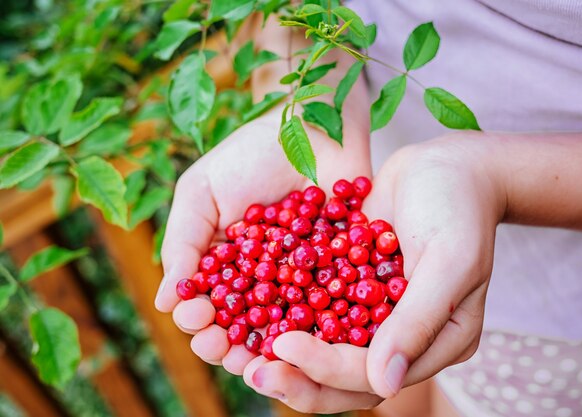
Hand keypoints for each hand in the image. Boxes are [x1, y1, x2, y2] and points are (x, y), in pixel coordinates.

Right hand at [154, 109, 369, 374]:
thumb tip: (164, 302)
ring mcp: (302, 281)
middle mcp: (261, 281)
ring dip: (271, 351)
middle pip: (243, 328)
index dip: (197, 320)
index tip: (197, 316)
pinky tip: (310, 340)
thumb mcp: (202, 192)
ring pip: (285, 331)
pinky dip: (321, 329)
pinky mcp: (341, 274)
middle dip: (229, 346)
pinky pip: (332, 309)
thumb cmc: (251, 154)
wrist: (312, 125)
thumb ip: (183, 243)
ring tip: (261, 359)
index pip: (206, 307)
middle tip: (223, 349)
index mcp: (224, 266)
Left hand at [241, 133, 505, 410]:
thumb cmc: (459, 207)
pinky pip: (319, 309)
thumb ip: (418, 320)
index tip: (282, 346)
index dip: (327, 367)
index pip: (374, 373)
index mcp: (437, 343)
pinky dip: (288, 312)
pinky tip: (251, 309)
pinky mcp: (355, 286)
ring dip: (287, 355)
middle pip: (346, 376)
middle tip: (252, 371)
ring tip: (241, 354)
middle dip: (299, 378)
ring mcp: (377, 313)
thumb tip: (385, 385)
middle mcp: (405, 337)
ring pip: (328, 349)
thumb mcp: (449, 260)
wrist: (447, 165)